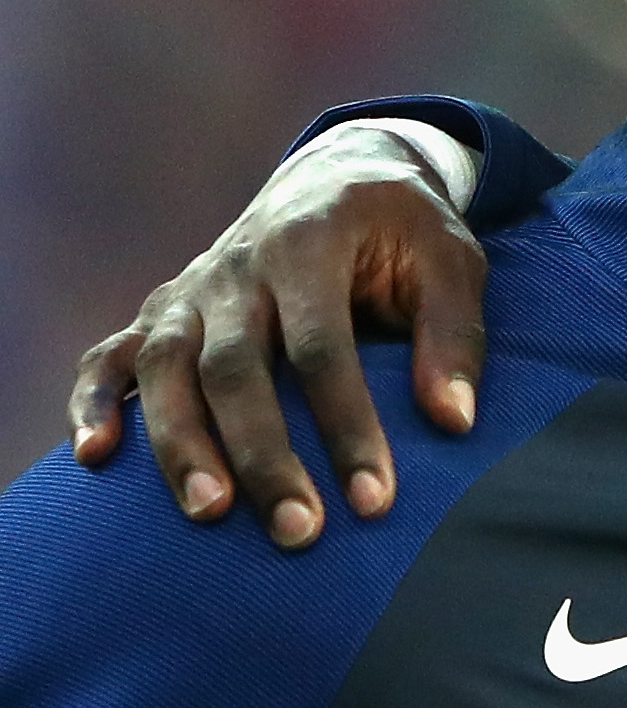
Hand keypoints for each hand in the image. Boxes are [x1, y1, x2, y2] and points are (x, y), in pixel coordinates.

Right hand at [67, 127, 490, 548]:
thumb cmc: (402, 230)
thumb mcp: (451, 260)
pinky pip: (107, 358)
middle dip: (264, 456)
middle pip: (234, 369)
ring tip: (209, 512)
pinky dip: (91, 403)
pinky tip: (93, 457)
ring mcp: (190, 291)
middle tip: (297, 531)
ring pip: (164, 369)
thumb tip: (455, 421)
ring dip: (180, 445)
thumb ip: (455, 335)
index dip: (347, 426)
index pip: (323, 348)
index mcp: (311, 244)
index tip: (375, 500)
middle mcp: (237, 267)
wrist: (337, 177)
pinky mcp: (157, 312)